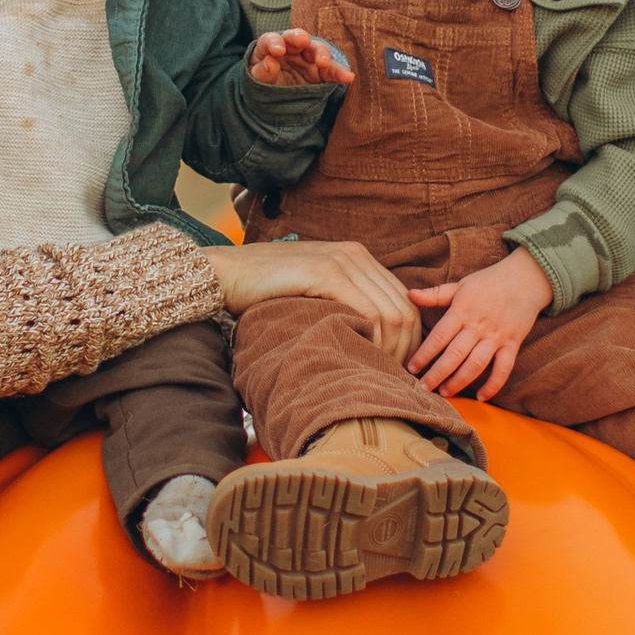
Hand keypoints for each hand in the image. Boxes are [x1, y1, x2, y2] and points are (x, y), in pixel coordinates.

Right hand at [201, 235, 422, 359]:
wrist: (225, 274)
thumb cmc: (263, 291)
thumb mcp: (312, 293)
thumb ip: (340, 302)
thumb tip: (369, 338)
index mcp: (357, 256)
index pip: (403, 300)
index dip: (409, 338)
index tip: (399, 369)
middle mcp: (356, 254)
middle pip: (404, 308)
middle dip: (406, 349)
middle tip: (393, 380)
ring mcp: (343, 261)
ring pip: (391, 313)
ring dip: (391, 350)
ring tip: (378, 375)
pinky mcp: (326, 273)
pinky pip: (368, 311)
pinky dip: (373, 340)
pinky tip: (362, 359)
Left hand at [247, 29, 352, 91]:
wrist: (274, 96)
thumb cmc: (262, 80)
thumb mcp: (256, 78)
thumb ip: (261, 71)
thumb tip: (271, 61)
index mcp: (272, 45)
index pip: (271, 39)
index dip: (274, 43)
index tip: (277, 51)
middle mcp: (292, 48)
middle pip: (298, 39)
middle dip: (301, 38)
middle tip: (303, 41)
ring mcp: (308, 59)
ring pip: (317, 51)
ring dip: (322, 55)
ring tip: (324, 63)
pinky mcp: (320, 72)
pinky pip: (331, 71)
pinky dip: (339, 73)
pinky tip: (347, 77)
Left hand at [403, 246, 552, 399]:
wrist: (526, 278)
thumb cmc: (489, 282)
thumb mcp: (460, 285)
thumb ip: (436, 294)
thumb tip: (410, 295)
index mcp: (462, 311)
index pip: (439, 336)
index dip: (424, 354)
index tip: (412, 368)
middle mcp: (478, 326)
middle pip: (454, 355)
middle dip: (437, 373)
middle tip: (423, 388)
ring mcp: (496, 336)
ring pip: (476, 364)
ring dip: (459, 381)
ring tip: (444, 393)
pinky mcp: (512, 344)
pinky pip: (504, 368)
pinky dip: (494, 384)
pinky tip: (482, 397)